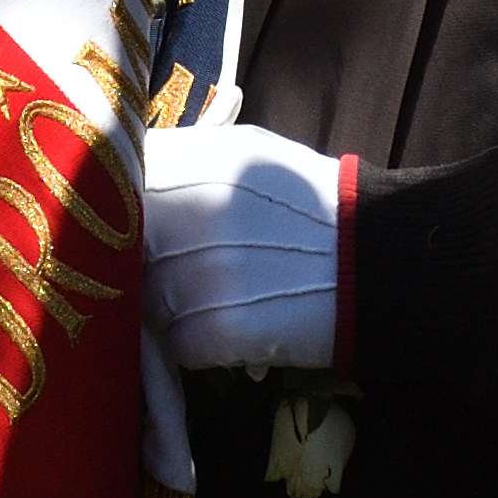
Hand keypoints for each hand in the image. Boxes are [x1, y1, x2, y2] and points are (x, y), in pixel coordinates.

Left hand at [142, 116, 344, 373]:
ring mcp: (205, 275)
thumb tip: (121, 171)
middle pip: (126, 247)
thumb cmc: (311, 207)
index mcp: (204, 161)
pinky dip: (197, 341)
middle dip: (144, 259)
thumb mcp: (250, 155)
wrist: (378, 267)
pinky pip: (176, 342)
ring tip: (215, 294)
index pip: (122, 182)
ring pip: (146, 299)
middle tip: (181, 264)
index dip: (120, 204)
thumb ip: (185, 157)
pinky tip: (233, 323)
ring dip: (170, 304)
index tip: (133, 218)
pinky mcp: (217, 330)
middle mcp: (198, 213)